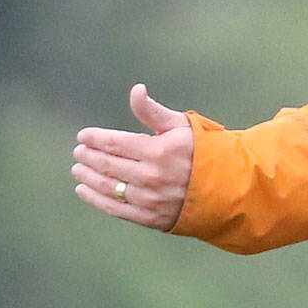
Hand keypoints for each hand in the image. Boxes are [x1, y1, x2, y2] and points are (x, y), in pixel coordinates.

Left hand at [72, 84, 194, 229]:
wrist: (229, 187)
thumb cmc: (204, 151)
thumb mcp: (182, 125)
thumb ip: (153, 111)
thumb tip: (136, 90)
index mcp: (158, 151)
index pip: (114, 143)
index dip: (94, 139)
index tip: (83, 136)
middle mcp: (151, 176)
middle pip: (107, 165)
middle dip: (88, 156)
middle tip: (78, 152)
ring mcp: (150, 199)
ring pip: (108, 187)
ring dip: (88, 177)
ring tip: (78, 169)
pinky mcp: (151, 217)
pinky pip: (116, 209)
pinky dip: (95, 199)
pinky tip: (84, 189)